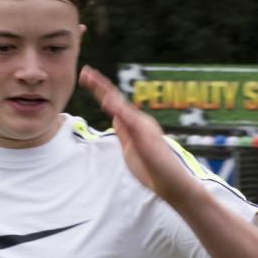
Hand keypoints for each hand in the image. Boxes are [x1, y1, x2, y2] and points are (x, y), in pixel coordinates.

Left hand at [79, 67, 197, 204]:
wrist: (172, 185)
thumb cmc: (152, 170)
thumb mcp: (130, 148)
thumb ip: (123, 131)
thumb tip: (114, 117)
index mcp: (135, 123)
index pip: (114, 103)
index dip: (100, 90)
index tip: (87, 78)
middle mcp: (139, 120)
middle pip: (116, 99)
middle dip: (99, 85)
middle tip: (85, 72)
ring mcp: (143, 127)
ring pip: (121, 105)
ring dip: (105, 91)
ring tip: (92, 79)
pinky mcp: (146, 136)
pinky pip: (129, 120)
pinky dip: (117, 109)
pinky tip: (106, 101)